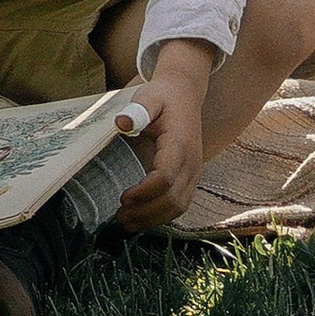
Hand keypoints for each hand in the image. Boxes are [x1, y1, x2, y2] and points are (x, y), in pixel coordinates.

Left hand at [115, 38, 212, 228]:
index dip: (144, 192)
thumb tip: (122, 123)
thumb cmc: (163, 96)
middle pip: (172, 198)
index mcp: (180, 142)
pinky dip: (162, 215)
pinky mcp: (191, 177)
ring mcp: (194, 170)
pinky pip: (181, 203)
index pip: (165, 177)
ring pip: (179, 206)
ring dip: (153, 219)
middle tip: (120, 215)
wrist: (185, 94)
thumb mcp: (149, 96)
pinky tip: (142, 217)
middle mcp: (192, 160)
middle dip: (146, 212)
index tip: (123, 197)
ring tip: (127, 221)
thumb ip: (137, 109)